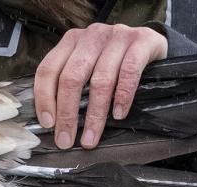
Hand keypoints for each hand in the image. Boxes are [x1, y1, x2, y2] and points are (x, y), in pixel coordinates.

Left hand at [34, 24, 167, 149]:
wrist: (152, 44)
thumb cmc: (114, 62)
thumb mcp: (87, 67)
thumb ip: (71, 86)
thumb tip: (55, 124)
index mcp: (72, 41)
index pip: (48, 69)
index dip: (44, 99)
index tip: (48, 124)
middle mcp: (92, 36)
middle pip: (72, 77)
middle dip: (67, 114)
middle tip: (66, 140)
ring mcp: (117, 36)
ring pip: (100, 79)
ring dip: (94, 115)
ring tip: (90, 138)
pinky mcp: (142, 41)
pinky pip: (130, 71)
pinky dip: (123, 97)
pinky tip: (118, 115)